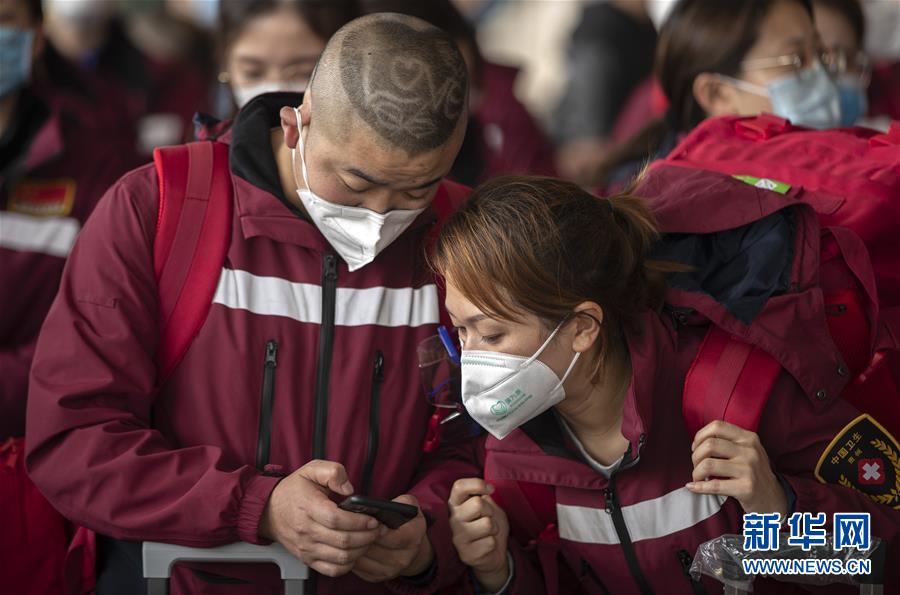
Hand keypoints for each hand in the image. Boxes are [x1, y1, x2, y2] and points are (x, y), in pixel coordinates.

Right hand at [259, 460, 381, 576]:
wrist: (269, 510)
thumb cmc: (293, 490)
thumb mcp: (311, 469)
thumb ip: (333, 472)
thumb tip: (349, 489)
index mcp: (308, 507)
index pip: (337, 519)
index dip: (359, 521)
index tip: (373, 519)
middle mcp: (306, 531)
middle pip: (343, 541)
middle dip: (367, 536)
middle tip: (379, 529)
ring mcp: (306, 548)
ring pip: (341, 557)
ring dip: (361, 550)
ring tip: (370, 539)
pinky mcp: (307, 559)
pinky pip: (332, 569)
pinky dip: (348, 564)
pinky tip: (355, 552)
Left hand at [352, 494, 432, 582]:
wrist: (411, 545)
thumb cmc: (407, 521)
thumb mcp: (409, 506)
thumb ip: (398, 502)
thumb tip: (376, 507)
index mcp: (413, 537)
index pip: (392, 537)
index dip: (376, 528)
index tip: (366, 520)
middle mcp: (403, 558)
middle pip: (373, 548)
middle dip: (359, 536)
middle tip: (349, 525)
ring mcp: (390, 571)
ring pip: (362, 558)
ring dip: (352, 546)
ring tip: (347, 534)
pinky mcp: (376, 577)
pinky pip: (357, 567)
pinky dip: (350, 556)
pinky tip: (350, 545)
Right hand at [448, 478, 509, 591]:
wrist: (493, 554)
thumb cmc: (490, 526)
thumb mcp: (491, 508)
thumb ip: (486, 498)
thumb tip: (487, 491)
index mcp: (456, 504)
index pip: (459, 487)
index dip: (477, 484)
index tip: (490, 489)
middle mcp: (453, 519)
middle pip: (477, 504)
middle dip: (490, 510)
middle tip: (488, 518)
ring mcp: (458, 537)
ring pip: (487, 524)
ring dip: (494, 528)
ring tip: (488, 533)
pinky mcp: (465, 554)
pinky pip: (490, 542)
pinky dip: (494, 543)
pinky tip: (486, 546)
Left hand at [687, 420, 787, 516]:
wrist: (773, 499)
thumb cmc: (753, 474)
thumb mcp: (747, 451)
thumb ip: (728, 442)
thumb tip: (697, 443)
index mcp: (748, 438)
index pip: (717, 426)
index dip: (700, 436)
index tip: (696, 448)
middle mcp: (750, 451)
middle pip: (709, 445)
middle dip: (696, 457)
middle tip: (697, 467)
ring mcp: (749, 469)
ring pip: (708, 464)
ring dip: (696, 473)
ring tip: (698, 478)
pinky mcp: (747, 488)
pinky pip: (714, 485)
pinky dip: (699, 487)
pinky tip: (694, 487)